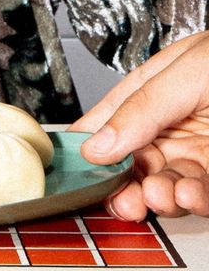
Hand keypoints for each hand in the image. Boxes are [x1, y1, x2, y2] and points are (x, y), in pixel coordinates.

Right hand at [72, 32, 208, 219]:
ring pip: (165, 184)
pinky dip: (192, 200)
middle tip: (123, 197)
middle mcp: (171, 124)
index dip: (86, 148)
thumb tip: (96, 142)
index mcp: (151, 91)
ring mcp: (198, 151)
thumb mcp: (188, 70)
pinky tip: (187, 194)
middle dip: (125, 185)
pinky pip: (201, 194)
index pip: (106, 123)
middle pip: (133, 164)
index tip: (76, 173)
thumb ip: (142, 106)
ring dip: (158, 196)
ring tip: (160, 194)